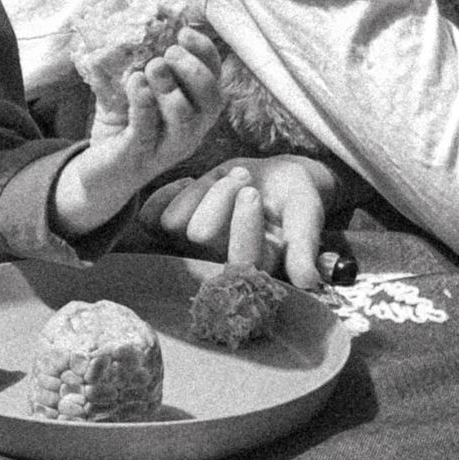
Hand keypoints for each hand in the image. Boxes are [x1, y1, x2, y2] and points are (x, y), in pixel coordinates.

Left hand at [51, 26, 224, 235]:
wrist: (98, 174)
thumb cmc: (123, 127)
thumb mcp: (133, 91)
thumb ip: (138, 63)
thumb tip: (129, 25)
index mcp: (195, 112)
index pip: (215, 80)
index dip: (206, 54)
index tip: (184, 32)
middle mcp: (190, 133)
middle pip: (212, 101)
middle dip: (194, 70)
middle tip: (169, 53)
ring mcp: (167, 149)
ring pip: (185, 118)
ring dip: (170, 86)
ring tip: (151, 66)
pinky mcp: (139, 158)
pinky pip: (147, 129)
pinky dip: (143, 102)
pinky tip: (134, 82)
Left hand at [141, 155, 339, 289]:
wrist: (273, 182)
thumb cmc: (292, 201)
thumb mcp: (306, 215)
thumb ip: (304, 245)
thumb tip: (308, 280)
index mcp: (253, 270)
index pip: (237, 263)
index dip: (242, 226)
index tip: (254, 194)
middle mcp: (218, 266)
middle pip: (200, 234)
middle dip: (223, 196)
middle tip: (246, 179)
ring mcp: (189, 250)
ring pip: (175, 221)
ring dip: (204, 188)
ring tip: (231, 178)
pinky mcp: (169, 230)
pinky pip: (150, 216)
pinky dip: (171, 192)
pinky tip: (196, 182)